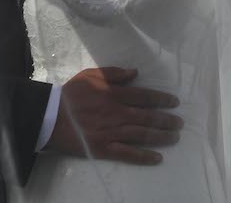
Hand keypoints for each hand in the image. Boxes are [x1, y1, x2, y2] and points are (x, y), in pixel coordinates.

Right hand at [47, 67, 182, 164]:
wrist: (50, 116)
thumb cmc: (71, 94)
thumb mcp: (91, 75)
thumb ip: (114, 73)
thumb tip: (135, 72)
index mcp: (114, 94)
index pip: (144, 96)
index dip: (161, 99)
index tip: (174, 102)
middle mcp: (117, 113)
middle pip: (148, 117)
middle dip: (166, 120)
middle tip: (180, 123)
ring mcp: (112, 132)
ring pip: (142, 135)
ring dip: (161, 136)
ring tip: (175, 137)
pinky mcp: (104, 148)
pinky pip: (128, 153)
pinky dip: (143, 156)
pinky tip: (157, 157)